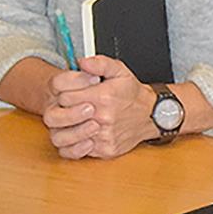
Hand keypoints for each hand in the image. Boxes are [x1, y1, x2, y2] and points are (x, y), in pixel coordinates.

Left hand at [42, 55, 157, 158]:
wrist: (152, 115)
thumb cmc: (132, 94)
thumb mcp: (119, 71)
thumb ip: (100, 63)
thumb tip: (82, 62)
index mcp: (103, 97)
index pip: (65, 97)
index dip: (64, 94)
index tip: (71, 94)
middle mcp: (102, 118)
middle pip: (60, 117)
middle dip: (62, 111)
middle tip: (69, 108)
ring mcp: (103, 137)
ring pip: (63, 137)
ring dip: (65, 128)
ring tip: (74, 122)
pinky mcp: (104, 150)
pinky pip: (76, 151)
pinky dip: (73, 143)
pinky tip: (80, 134)